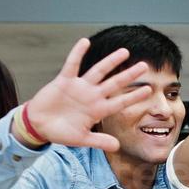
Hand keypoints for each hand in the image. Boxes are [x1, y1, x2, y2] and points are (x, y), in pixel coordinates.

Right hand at [19, 38, 151, 150]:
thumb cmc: (60, 132)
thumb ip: (98, 141)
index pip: (120, 102)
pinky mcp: (64, 81)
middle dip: (129, 75)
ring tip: (124, 52)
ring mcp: (79, 87)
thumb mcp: (80, 139)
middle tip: (144, 66)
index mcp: (97, 110)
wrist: (39, 126)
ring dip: (110, 62)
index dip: (134, 96)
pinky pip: (72, 65)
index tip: (149, 90)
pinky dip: (77, 53)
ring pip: (98, 71)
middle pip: (114, 83)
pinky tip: (85, 42)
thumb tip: (117, 147)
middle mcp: (91, 96)